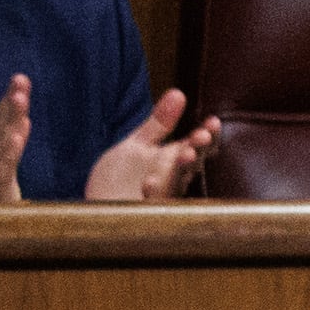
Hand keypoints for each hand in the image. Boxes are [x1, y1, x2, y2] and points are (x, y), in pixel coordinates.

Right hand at [0, 77, 28, 202]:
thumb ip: (9, 151)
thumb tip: (21, 124)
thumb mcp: (2, 178)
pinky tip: (19, 135)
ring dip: (10, 119)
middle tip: (21, 78)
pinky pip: (2, 169)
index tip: (20, 79)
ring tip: (21, 98)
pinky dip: (9, 150)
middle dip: (9, 101)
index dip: (8, 102)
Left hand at [86, 88, 213, 202]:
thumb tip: (178, 92)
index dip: (207, 136)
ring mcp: (162, 201)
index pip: (197, 147)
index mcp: (174, 163)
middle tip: (201, 138)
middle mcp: (174, 182)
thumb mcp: (138, 145)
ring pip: (178, 185)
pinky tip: (150, 184)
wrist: (97, 212)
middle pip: (193, 165)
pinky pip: (156, 207)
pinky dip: (155, 196)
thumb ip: (159, 123)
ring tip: (185, 153)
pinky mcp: (147, 216)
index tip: (213, 123)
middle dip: (198, 151)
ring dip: (182, 170)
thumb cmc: (119, 180)